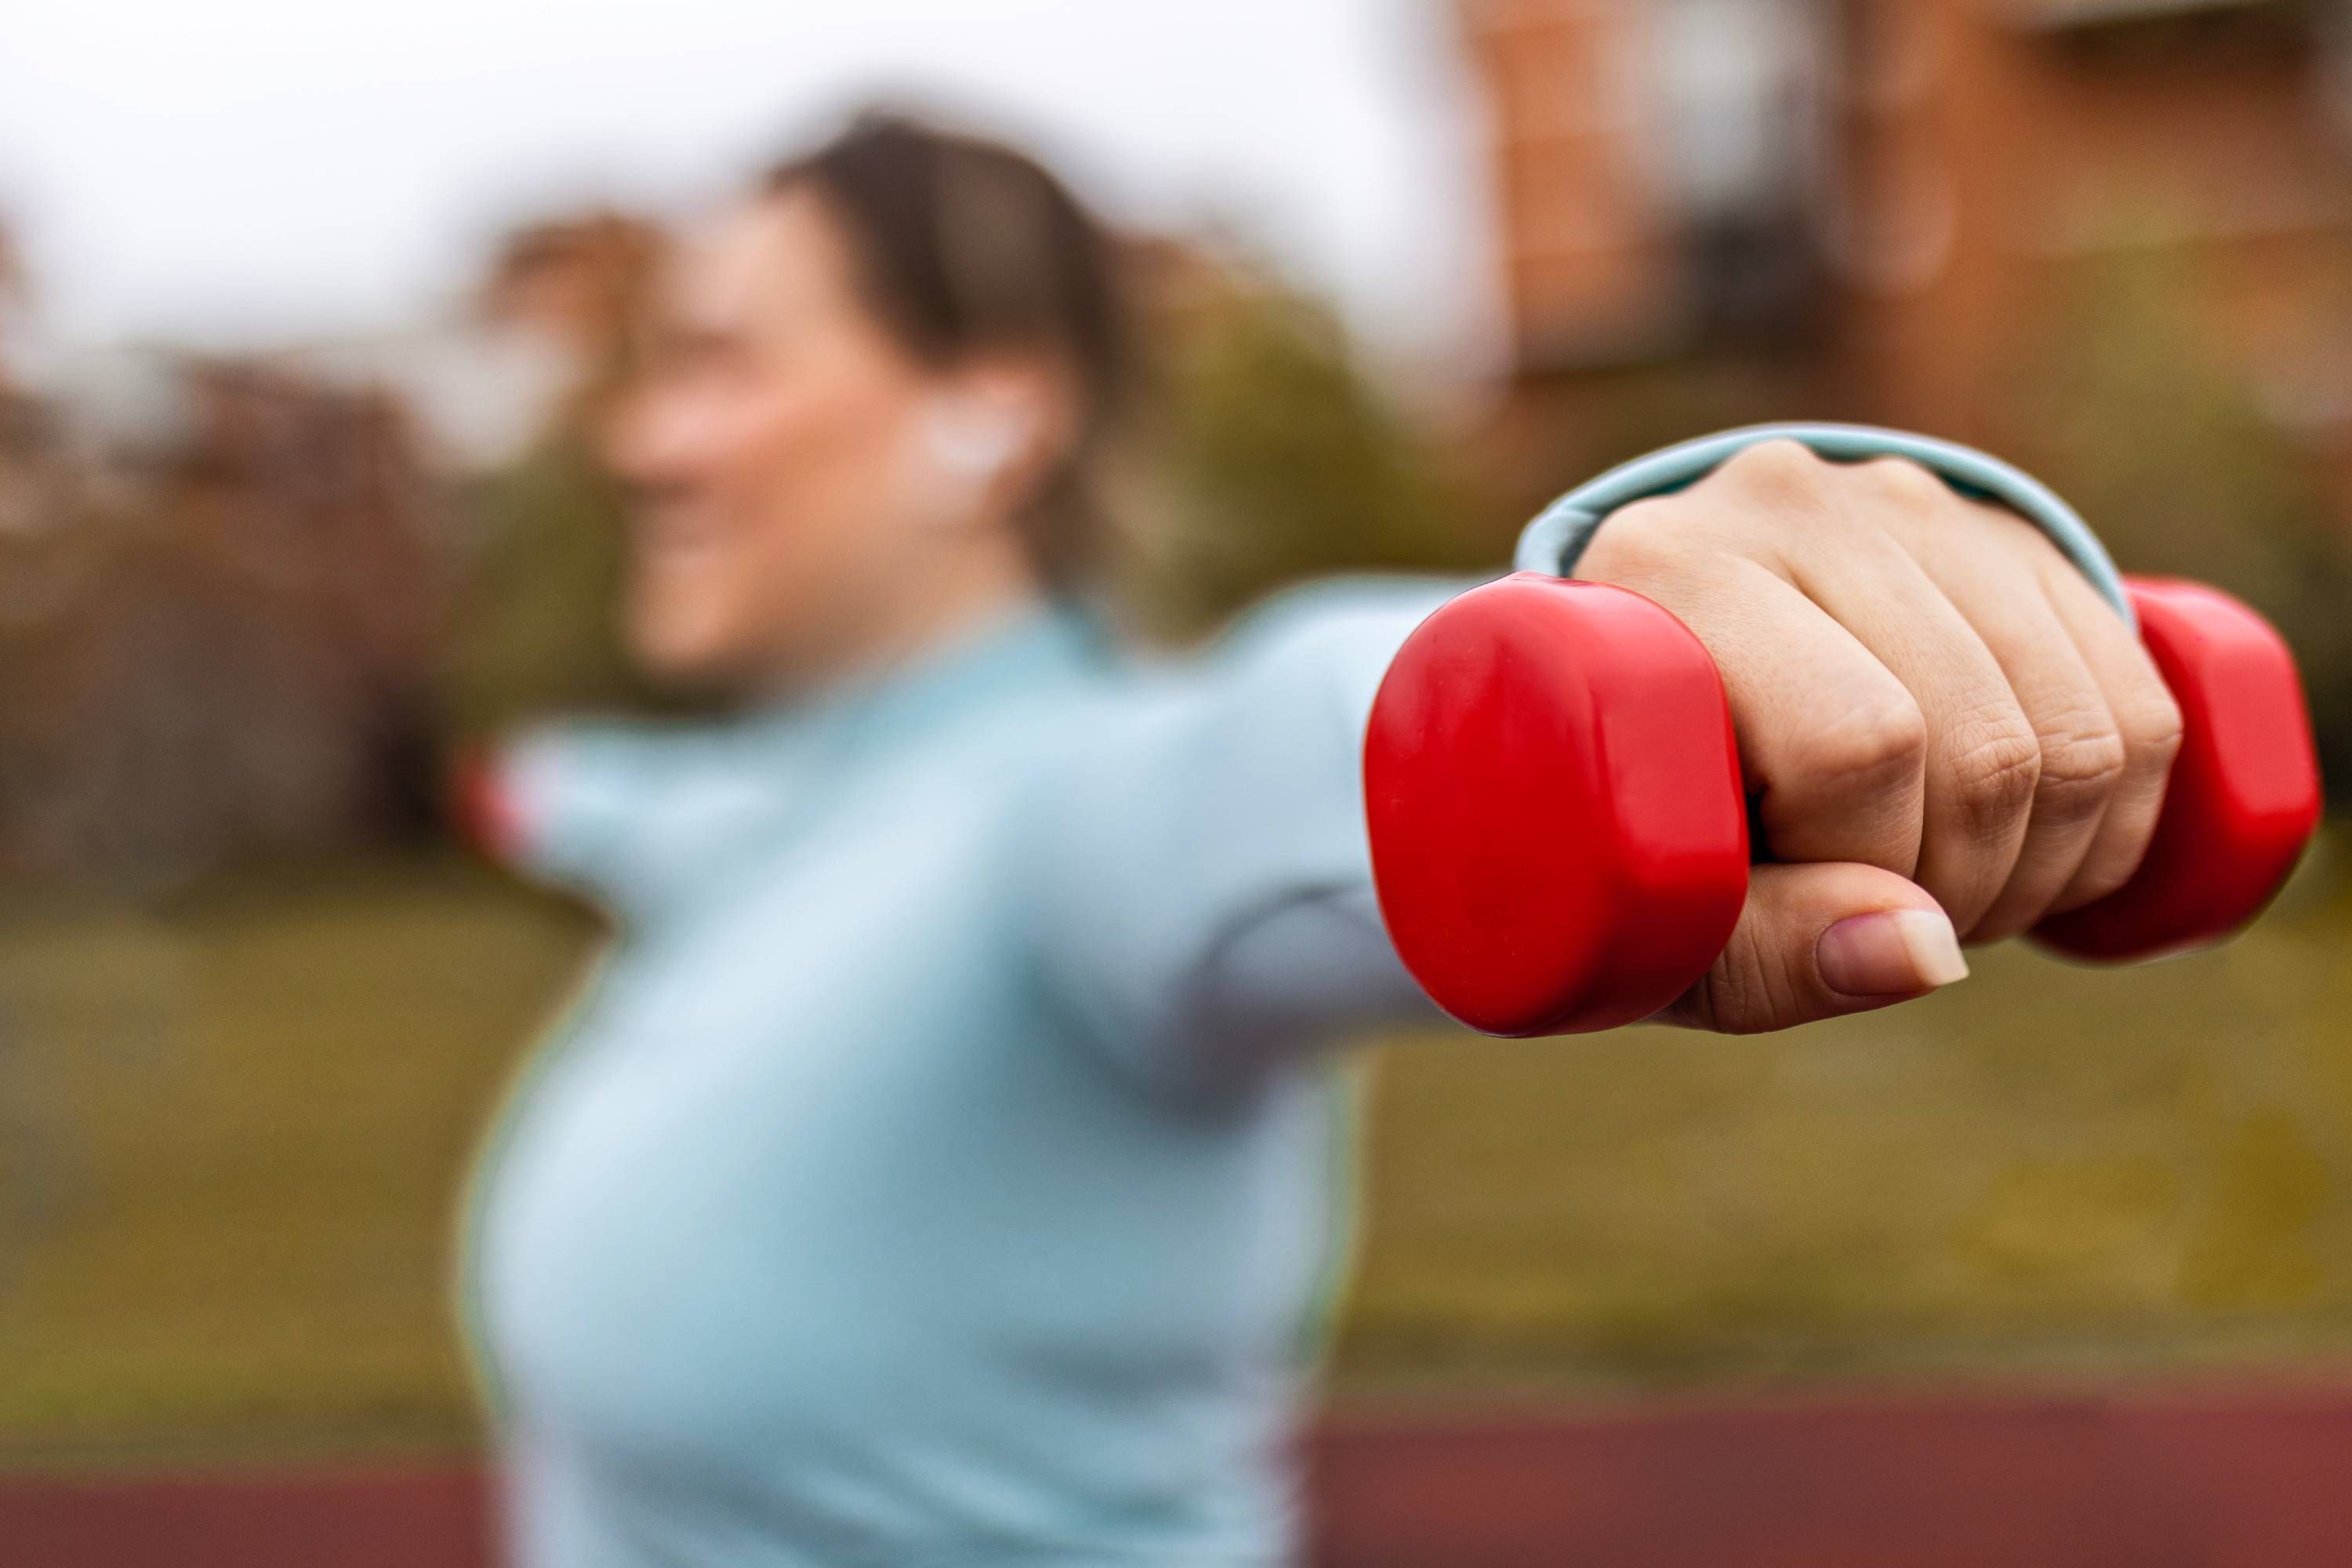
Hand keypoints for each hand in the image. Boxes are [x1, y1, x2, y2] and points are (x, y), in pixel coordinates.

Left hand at [1575, 439, 2182, 1033]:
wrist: (1625, 697)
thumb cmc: (1612, 828)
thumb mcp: (1644, 920)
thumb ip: (1756, 953)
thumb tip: (1930, 952)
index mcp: (1666, 569)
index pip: (1856, 738)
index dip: (1866, 864)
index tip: (1808, 904)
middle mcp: (1788, 502)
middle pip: (1980, 741)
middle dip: (1962, 886)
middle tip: (1886, 919)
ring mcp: (1907, 504)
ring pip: (2079, 730)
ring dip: (2043, 866)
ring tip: (1940, 894)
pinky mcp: (2001, 537)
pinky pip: (2137, 701)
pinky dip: (2113, 823)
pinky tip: (2029, 856)